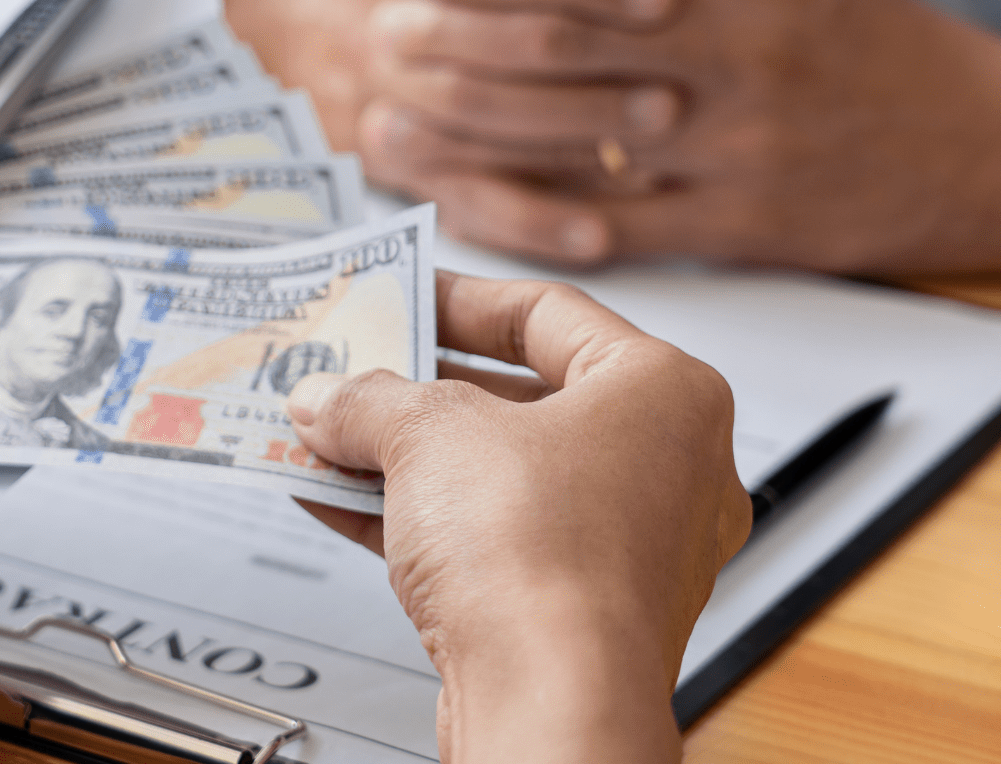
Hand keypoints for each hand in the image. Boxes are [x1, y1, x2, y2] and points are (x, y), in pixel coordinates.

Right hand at [287, 272, 750, 763]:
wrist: (552, 704)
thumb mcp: (429, 435)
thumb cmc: (543, 561)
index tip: (401, 296)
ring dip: (410, 458)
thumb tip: (331, 397)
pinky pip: (496, 542)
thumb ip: (371, 400)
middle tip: (356, 371)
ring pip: (504, 478)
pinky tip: (341, 503)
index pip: (548, 313)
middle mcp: (670, 467)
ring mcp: (632, 547)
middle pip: (524, 399)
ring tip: (332, 437)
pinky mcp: (586, 612)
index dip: (457, 299)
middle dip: (421, 389)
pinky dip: (423, 521)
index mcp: (666, 392)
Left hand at [359, 0, 1000, 274]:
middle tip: (383, 15)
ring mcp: (735, 139)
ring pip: (577, 126)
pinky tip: (466, 201)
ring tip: (389, 115)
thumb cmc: (885, 46)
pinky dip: (533, 213)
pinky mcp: (740, 221)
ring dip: (471, 121)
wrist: (992, 151)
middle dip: (467, 20)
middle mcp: (735, 45)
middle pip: (571, 19)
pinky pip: (614, 221)